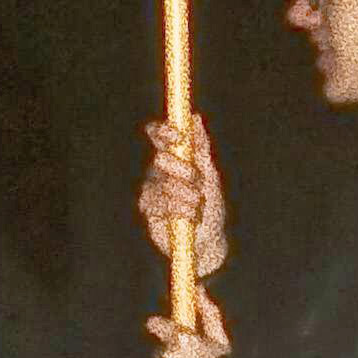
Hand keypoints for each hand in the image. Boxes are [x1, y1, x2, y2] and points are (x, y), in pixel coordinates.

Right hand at [137, 114, 231, 274]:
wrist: (206, 239)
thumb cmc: (210, 205)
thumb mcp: (210, 175)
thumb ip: (200, 147)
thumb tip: (194, 118)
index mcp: (174, 157)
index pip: (160, 134)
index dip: (166, 131)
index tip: (180, 139)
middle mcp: (160, 170)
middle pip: (162, 159)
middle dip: (184, 172)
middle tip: (197, 184)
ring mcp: (152, 188)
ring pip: (164, 183)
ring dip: (186, 197)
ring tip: (196, 207)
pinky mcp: (148, 206)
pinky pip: (159, 202)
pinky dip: (179, 210)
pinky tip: (187, 216)